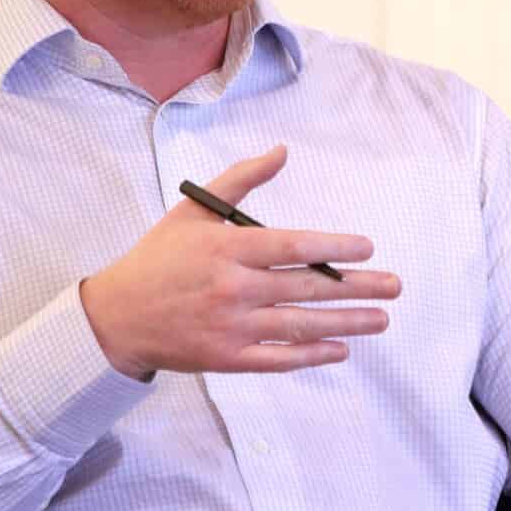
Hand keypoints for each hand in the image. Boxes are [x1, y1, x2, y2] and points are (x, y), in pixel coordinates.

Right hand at [79, 145, 401, 379]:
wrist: (117, 316)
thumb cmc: (159, 258)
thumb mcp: (193, 210)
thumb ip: (240, 180)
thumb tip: (282, 151)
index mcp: (227, 247)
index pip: (293, 247)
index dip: (335, 248)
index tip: (368, 249)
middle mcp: (233, 287)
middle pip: (307, 287)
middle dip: (357, 287)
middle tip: (394, 286)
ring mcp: (231, 326)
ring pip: (300, 325)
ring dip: (346, 323)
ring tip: (381, 318)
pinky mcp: (226, 357)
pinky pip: (279, 358)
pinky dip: (312, 355)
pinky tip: (341, 349)